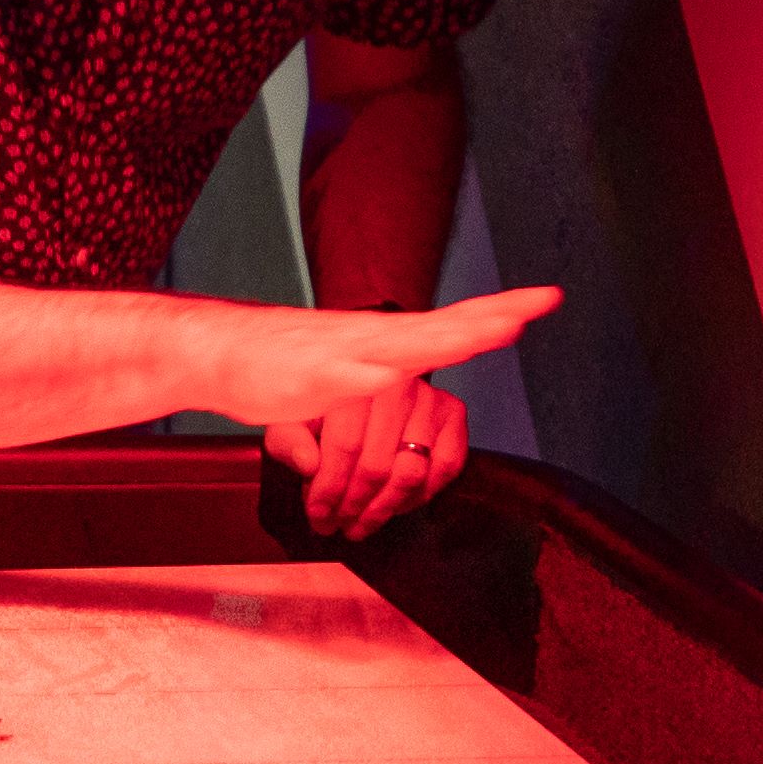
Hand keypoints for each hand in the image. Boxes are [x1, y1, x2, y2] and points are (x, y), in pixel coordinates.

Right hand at [187, 287, 554, 440]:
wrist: (214, 353)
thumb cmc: (257, 372)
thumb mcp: (302, 413)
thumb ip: (320, 435)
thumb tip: (321, 464)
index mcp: (373, 345)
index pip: (440, 328)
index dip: (484, 318)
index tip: (531, 305)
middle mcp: (372, 339)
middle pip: (448, 325)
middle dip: (498, 312)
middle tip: (548, 299)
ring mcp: (357, 349)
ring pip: (426, 338)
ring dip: (472, 329)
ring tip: (516, 320)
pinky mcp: (338, 365)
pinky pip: (392, 357)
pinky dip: (428, 348)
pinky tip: (455, 345)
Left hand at [263, 373, 474, 538]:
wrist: (360, 386)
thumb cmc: (323, 408)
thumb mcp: (292, 421)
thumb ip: (290, 440)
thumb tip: (308, 464)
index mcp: (352, 381)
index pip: (345, 446)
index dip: (329, 488)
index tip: (317, 516)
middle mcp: (396, 384)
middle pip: (377, 465)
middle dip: (354, 506)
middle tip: (339, 526)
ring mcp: (428, 398)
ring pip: (410, 472)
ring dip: (384, 508)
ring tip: (362, 525)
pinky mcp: (452, 413)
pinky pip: (445, 467)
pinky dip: (420, 495)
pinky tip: (395, 505)